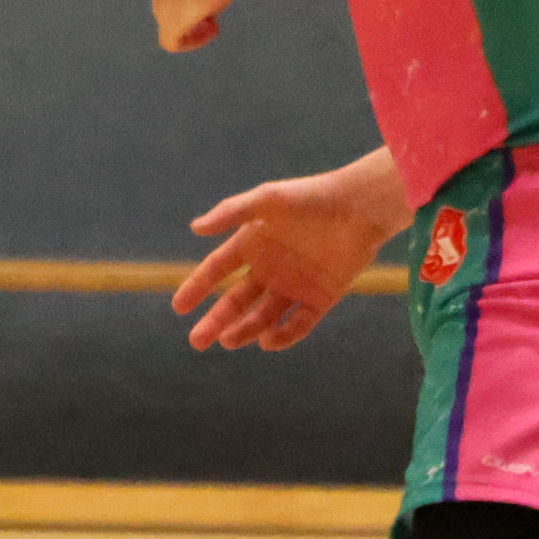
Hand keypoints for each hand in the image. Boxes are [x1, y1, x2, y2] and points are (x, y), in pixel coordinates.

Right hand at [174, 162, 406, 352]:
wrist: (361, 207)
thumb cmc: (312, 197)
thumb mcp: (268, 199)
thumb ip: (232, 213)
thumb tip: (194, 228)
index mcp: (251, 244)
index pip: (215, 271)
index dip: (196, 288)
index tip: (178, 308)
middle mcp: (269, 268)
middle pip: (235, 302)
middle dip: (215, 322)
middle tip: (197, 342)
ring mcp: (294, 285)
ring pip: (263, 316)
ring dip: (245, 330)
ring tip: (229, 341)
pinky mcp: (321, 298)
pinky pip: (298, 323)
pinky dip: (284, 335)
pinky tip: (267, 341)